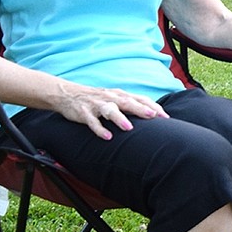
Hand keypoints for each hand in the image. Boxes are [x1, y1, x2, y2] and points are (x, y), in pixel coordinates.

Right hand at [54, 85, 168, 139]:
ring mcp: (97, 105)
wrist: (67, 94)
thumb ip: (131, 105)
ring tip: (129, 128)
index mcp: (120, 95)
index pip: (139, 99)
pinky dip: (99, 129)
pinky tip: (107, 137)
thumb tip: (153, 115)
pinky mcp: (84, 113)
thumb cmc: (97, 99)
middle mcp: (110, 98)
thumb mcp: (115, 98)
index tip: (165, 117)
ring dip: (119, 118)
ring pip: (110, 110)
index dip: (153, 106)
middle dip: (140, 109)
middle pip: (127, 102)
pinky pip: (92, 121)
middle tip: (153, 116)